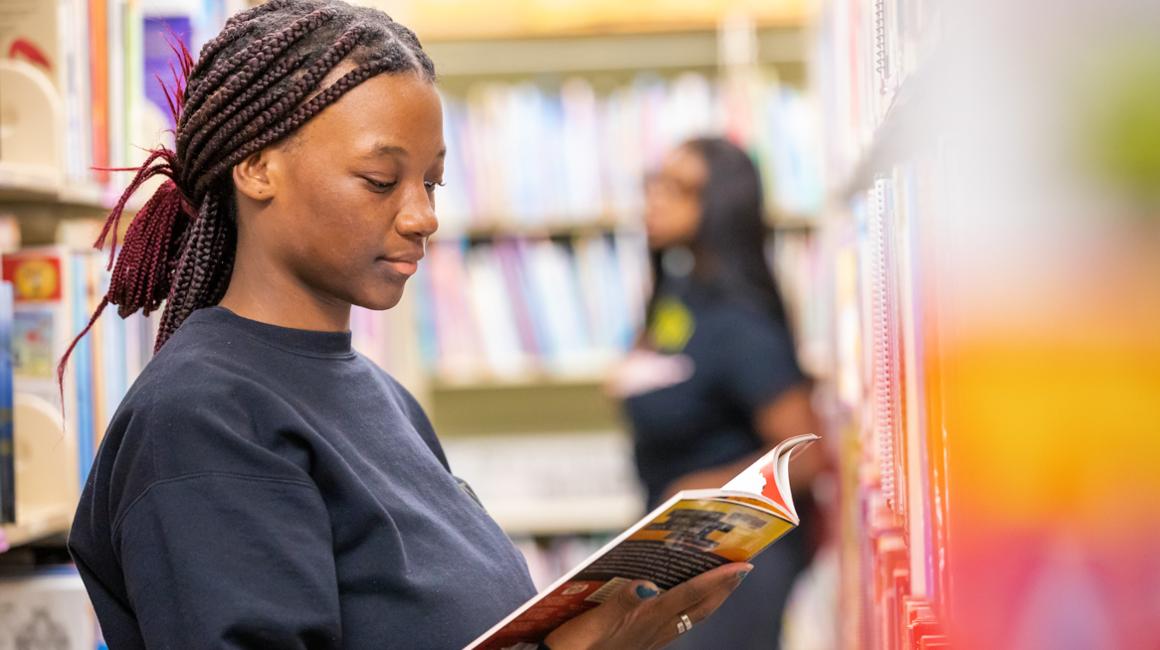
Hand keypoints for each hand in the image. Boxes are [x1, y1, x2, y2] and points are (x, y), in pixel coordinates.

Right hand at [542, 563, 751, 649]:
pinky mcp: (644, 642)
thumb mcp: (591, 623)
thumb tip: (647, 583)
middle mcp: (655, 630)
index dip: (718, 580)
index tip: (743, 566)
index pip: (690, 595)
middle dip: (724, 588)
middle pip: (700, 608)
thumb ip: (620, 602)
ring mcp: (652, 638)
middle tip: (744, 567)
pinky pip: (678, 621)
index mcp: (646, 620)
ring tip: (725, 580)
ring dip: (712, 597)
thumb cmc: (573, 646)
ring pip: (693, 616)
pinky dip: (692, 606)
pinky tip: (688, 599)